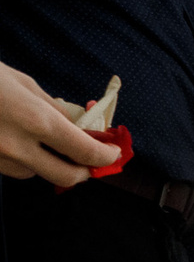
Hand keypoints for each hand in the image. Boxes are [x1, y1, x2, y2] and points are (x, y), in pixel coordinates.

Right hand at [0, 65, 120, 185]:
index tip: (113, 151)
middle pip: (66, 177)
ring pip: (36, 174)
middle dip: (84, 171)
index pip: (85, 152)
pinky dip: (24, 160)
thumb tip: (78, 126)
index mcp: (35, 121)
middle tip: (91, 161)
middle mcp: (17, 146)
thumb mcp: (23, 84)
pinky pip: (12, 169)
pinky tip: (17, 140)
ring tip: (46, 142)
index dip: (105, 156)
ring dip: (49, 163)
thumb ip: (54, 109)